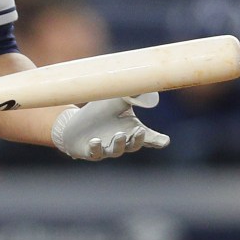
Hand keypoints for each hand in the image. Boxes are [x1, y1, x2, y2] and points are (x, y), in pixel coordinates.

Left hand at [51, 93, 169, 160]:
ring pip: (115, 150)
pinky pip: (95, 152)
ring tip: (119, 135)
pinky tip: (95, 141)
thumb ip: (130, 96)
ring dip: (118, 144)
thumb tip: (144, 87)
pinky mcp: (91, 151)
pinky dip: (96, 148)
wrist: (74, 125)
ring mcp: (106, 148)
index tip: (164, 141)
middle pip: (133, 145)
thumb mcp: (115, 102)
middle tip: (140, 131)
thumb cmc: (99, 113)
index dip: (156, 140)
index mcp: (130, 131)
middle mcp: (121, 142)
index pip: (147, 138)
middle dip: (137, 140)